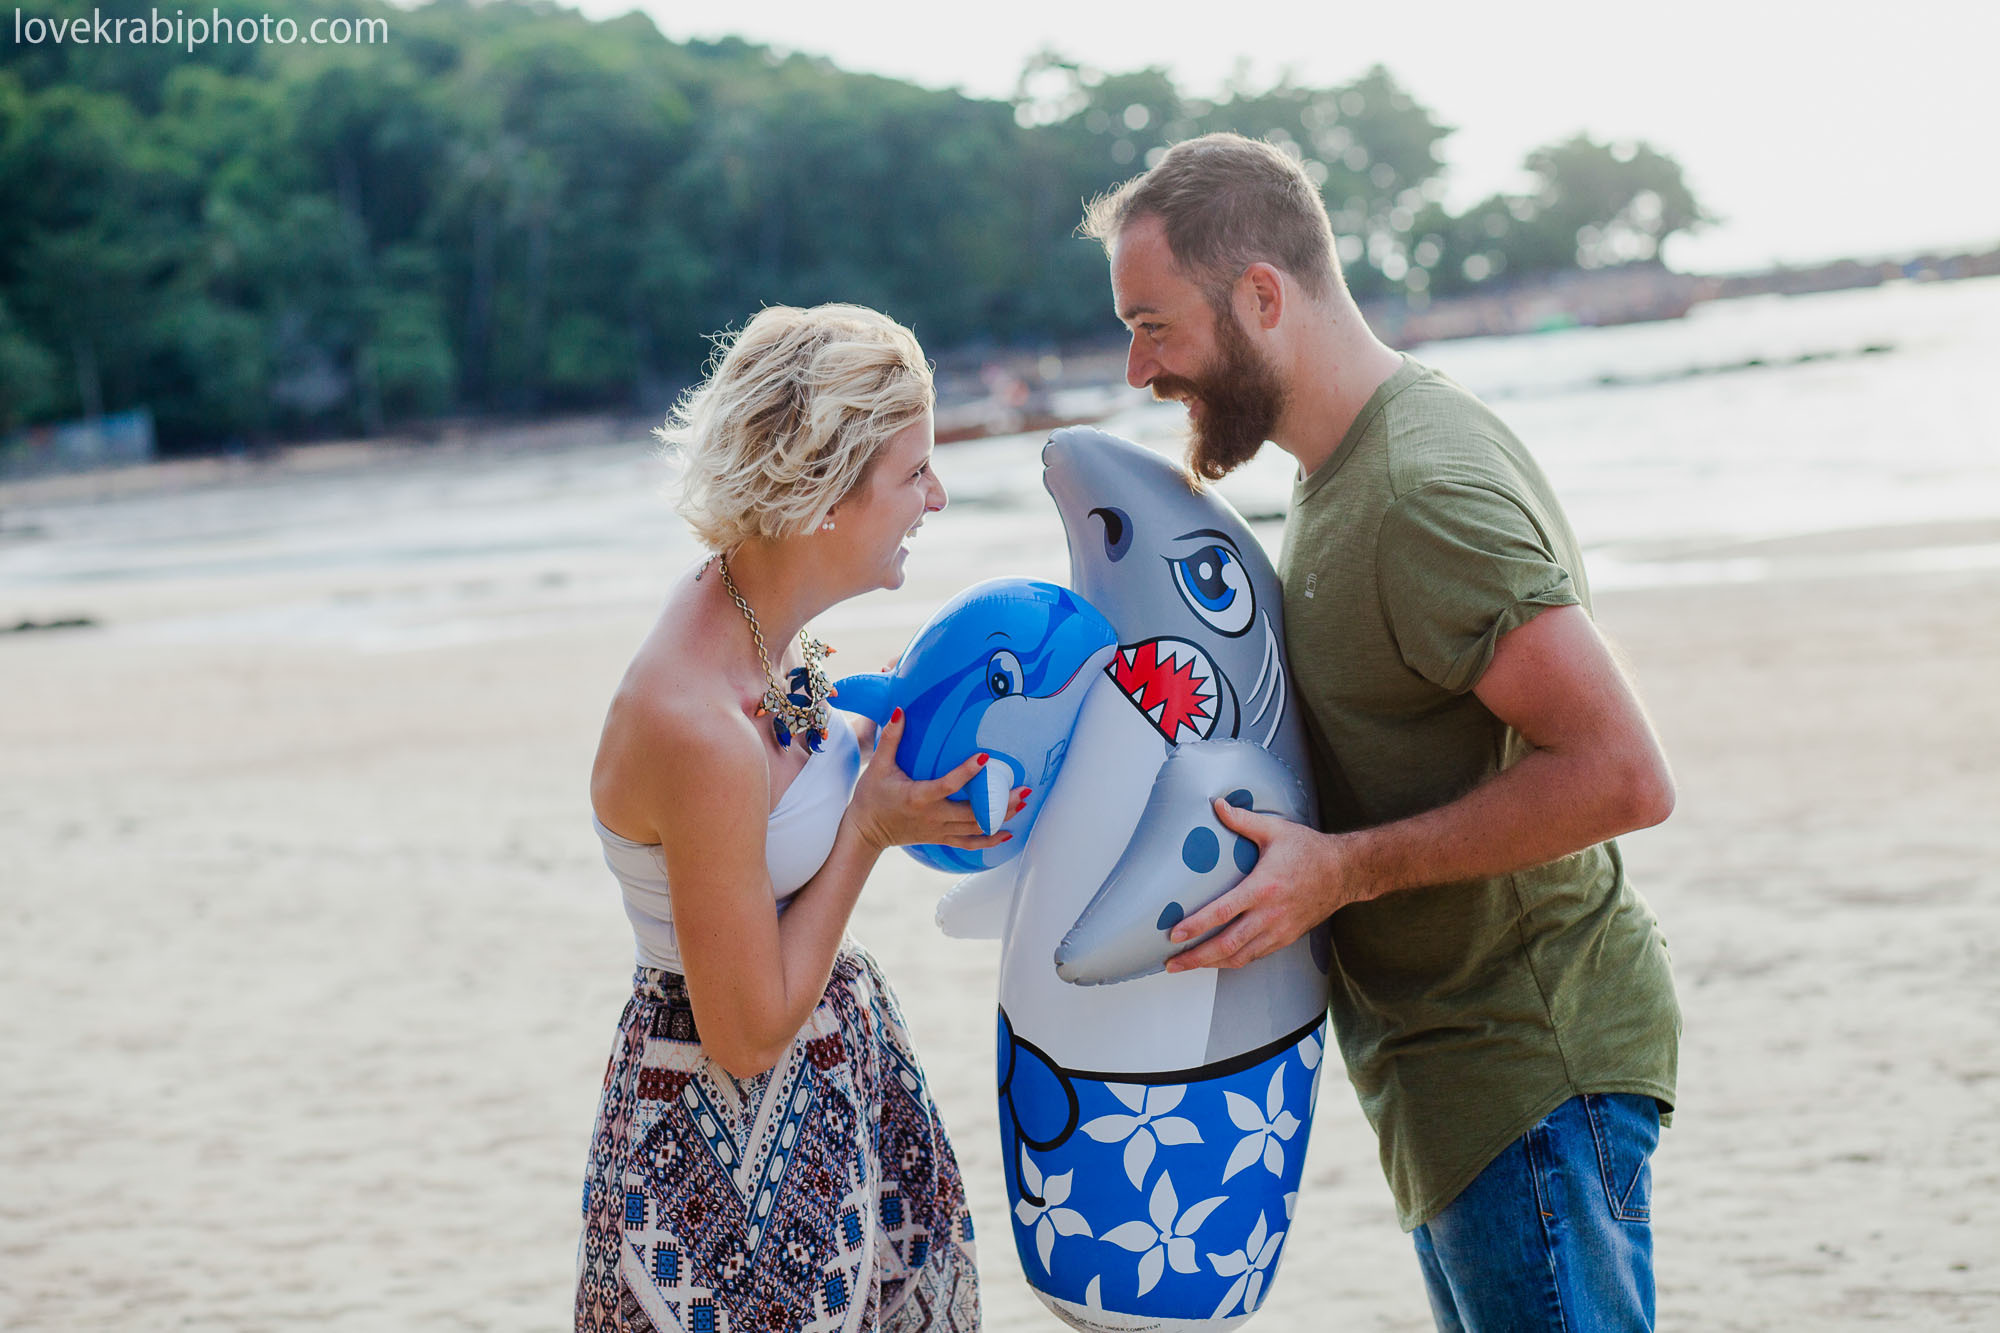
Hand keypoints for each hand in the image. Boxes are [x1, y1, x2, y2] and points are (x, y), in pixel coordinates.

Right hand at [844, 708, 1014, 854]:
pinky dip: (989, 840)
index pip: (948, 785)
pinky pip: (969, 843)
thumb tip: (900, 711)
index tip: (986, 757)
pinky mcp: (940, 838)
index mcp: (919, 797)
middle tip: (1024, 788)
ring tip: (1023, 803)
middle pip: (974, 813)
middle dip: (1001, 802)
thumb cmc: (871, 798)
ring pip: (976, 828)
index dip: (968, 772)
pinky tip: (1007, 834)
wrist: (864, 832)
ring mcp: (939, 830)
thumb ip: (891, 739)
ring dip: (1001, 816)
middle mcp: (933, 816)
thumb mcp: (878, 767)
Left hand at [1164, 799, 1353, 971]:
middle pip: (1227, 944)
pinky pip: (1255, 956)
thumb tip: (1217, 805)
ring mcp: (1279, 930)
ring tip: (1187, 965)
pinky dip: (1233, 961)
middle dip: (1196, 957)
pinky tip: (1217, 960)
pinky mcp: (1286, 938)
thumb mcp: (1276, 830)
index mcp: (1264, 888)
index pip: (1223, 912)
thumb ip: (1243, 820)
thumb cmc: (1310, 850)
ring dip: (1211, 964)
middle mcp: (1271, 914)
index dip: (1196, 925)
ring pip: (1240, 956)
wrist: (1345, 872)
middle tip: (1171, 963)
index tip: (1175, 934)